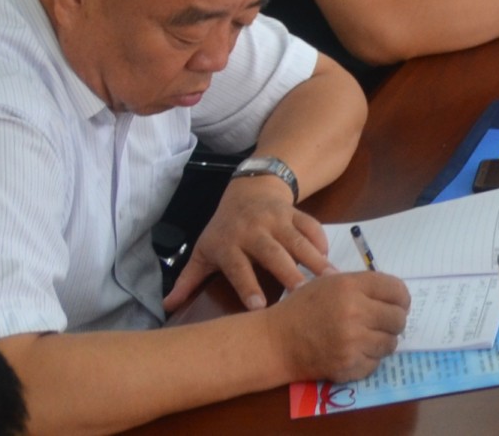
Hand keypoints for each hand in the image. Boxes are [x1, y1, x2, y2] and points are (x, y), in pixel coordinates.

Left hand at [168, 173, 331, 310]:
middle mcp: (253, 231)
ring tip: (331, 280)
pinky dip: (322, 241)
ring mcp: (277, 219)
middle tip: (304, 295)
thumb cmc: (223, 230)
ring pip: (298, 241)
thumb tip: (166, 308)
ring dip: (315, 260)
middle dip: (290, 273)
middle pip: (273, 253)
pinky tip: (330, 259)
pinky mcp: (295, 212)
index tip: (260, 308)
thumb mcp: (202, 252)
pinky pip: (311, 225)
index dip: (248, 287)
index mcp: (228, 244)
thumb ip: (188, 280)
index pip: (238, 268)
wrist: (247, 190)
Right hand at [267, 270, 410, 382]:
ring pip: (390, 343)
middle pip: (398, 318)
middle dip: (394, 321)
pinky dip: (369, 359)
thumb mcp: (329, 282)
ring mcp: (353, 342)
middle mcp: (355, 312)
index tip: (398, 304)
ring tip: (368, 338)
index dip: (401, 298)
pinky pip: (375, 363)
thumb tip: (395, 295)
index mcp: (351, 287)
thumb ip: (362, 285)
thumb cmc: (301, 308)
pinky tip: (355, 352)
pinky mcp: (348, 365)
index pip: (397, 290)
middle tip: (383, 323)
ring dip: (383, 341)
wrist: (275, 342)